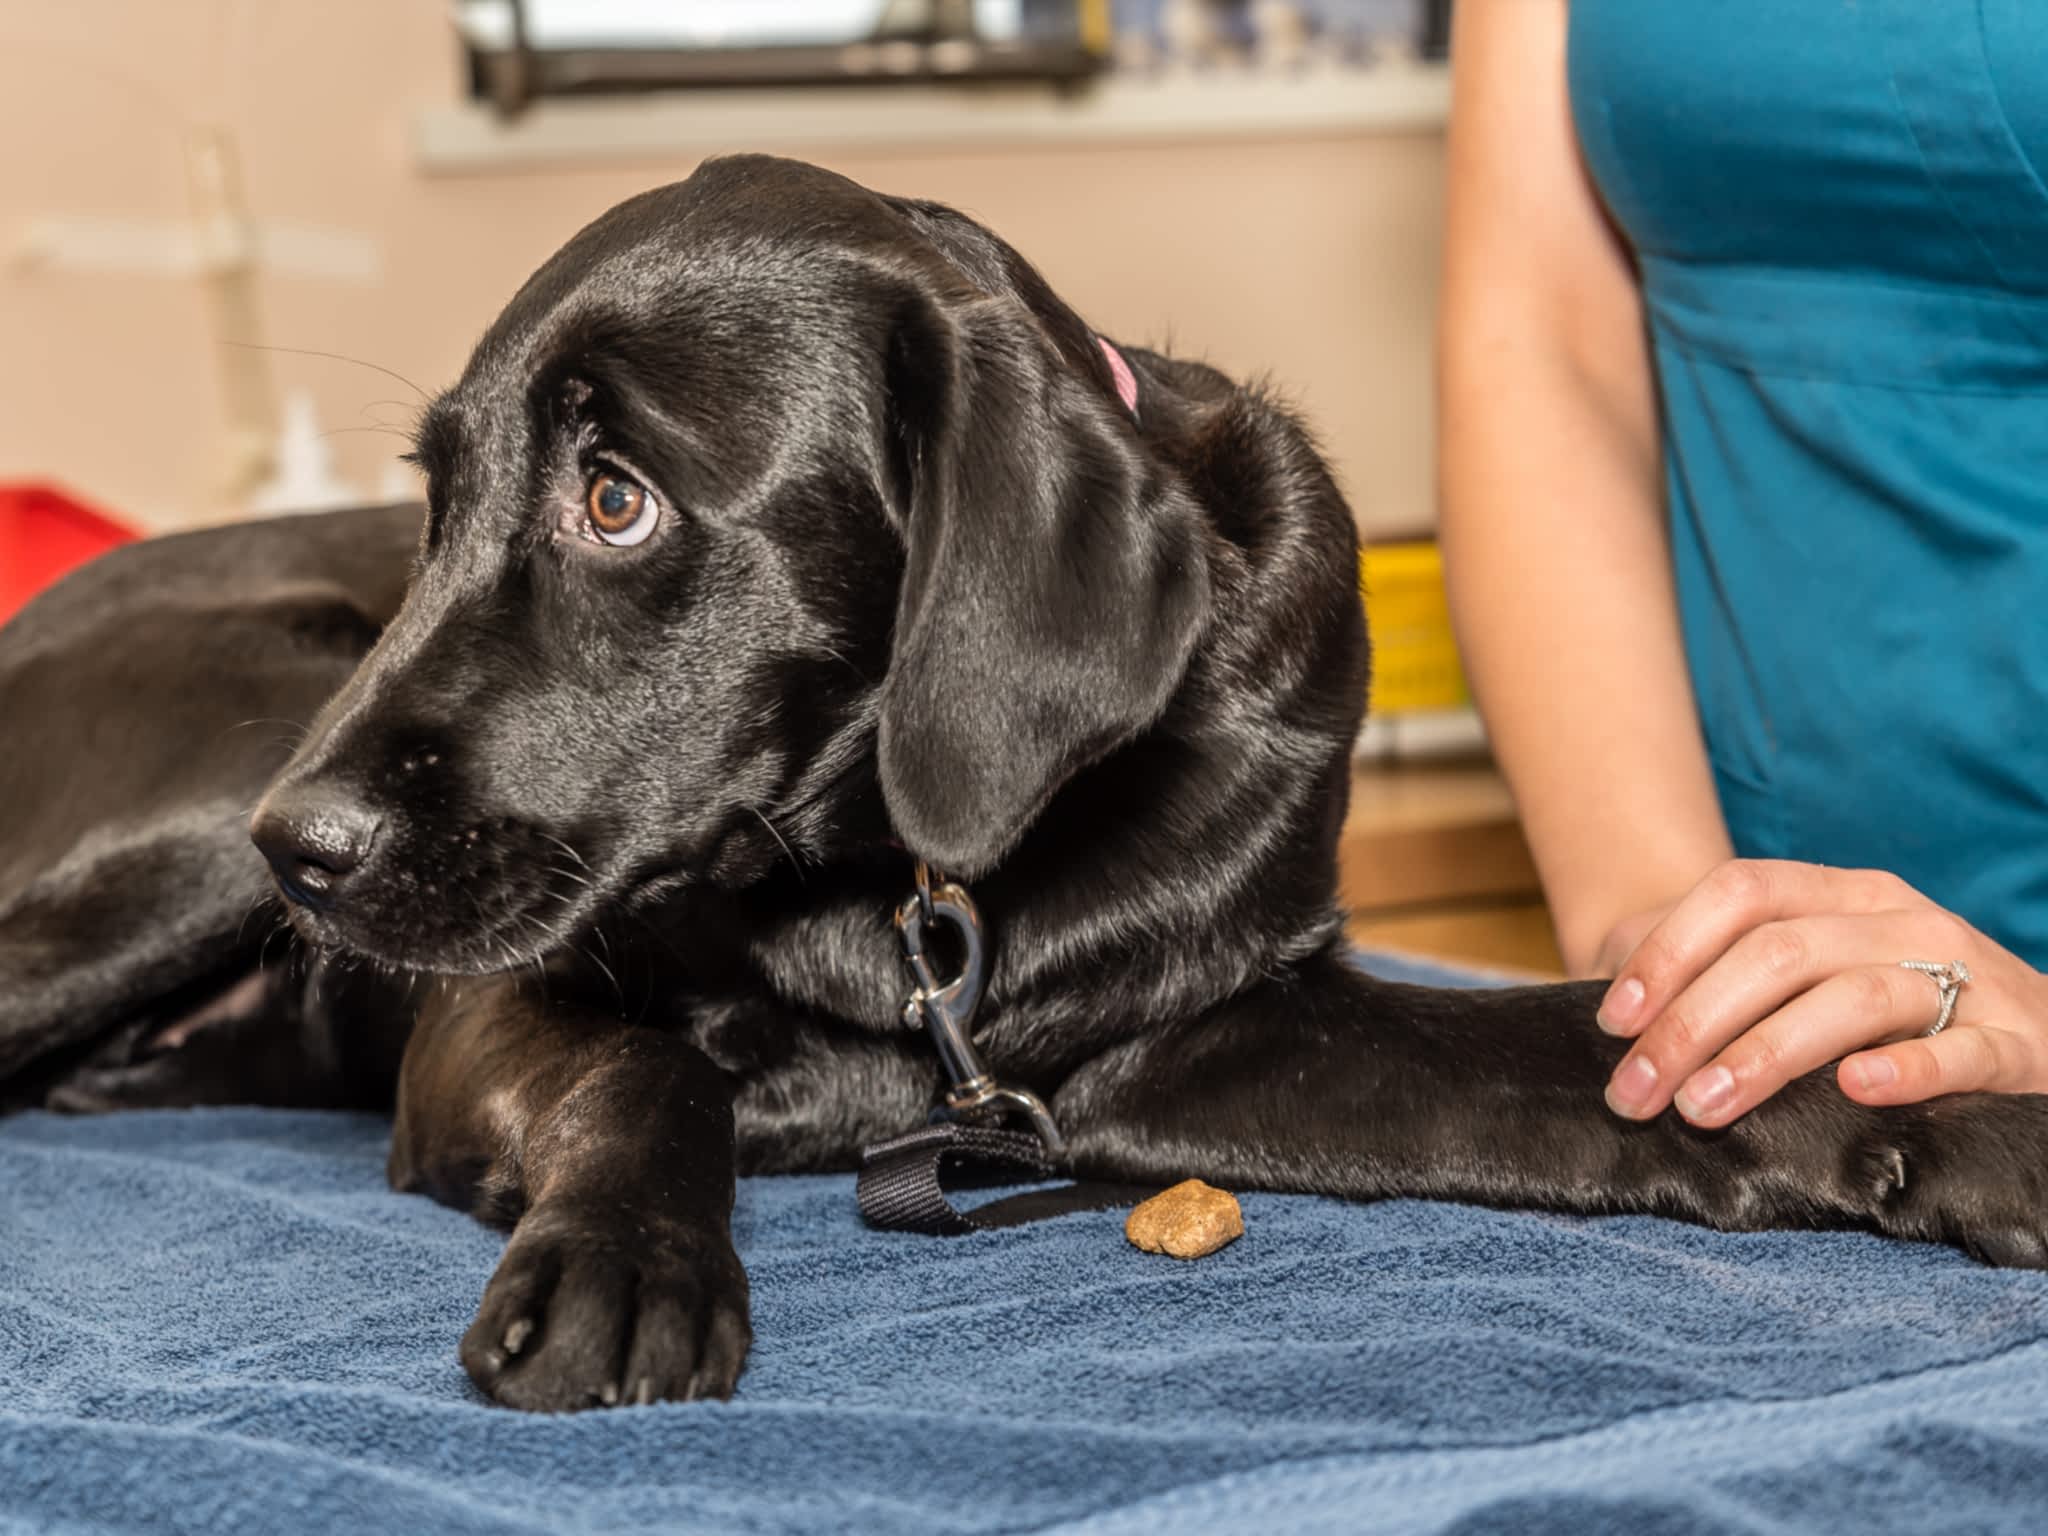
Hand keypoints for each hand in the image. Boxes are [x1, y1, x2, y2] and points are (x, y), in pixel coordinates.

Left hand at [1593, 859, 2047, 1125]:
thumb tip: (1610, 1018)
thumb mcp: (1805, 977)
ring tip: (1702, 1105)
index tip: (1611, 1022)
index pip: (1740, 892)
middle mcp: (1901, 919)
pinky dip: (1908, 1067)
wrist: (2036, 1038)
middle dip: (1691, 1023)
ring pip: (1853, 995)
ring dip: (1765, 1053)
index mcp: (1840, 894)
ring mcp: (1965, 975)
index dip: (1667, 951)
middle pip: (1778, 950)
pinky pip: (1963, 1050)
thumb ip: (1718, 979)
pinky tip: (1853, 1089)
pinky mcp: (2018, 1043)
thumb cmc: (1889, 1019)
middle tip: (1634, 1093)